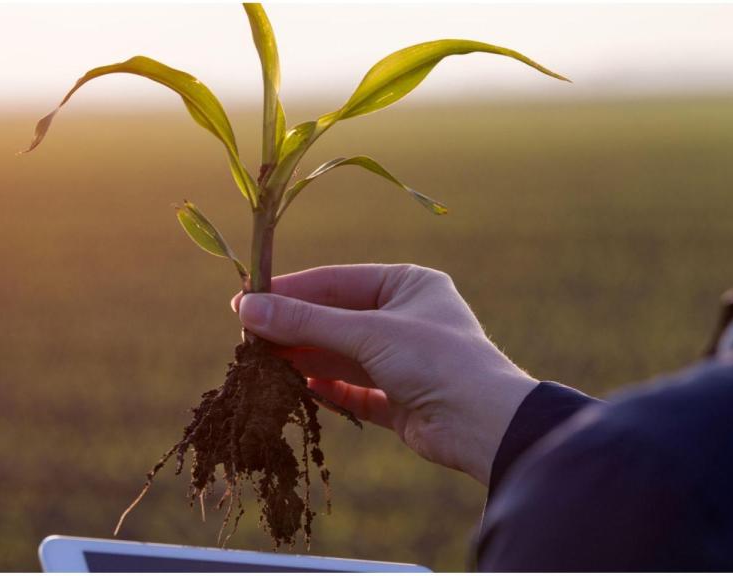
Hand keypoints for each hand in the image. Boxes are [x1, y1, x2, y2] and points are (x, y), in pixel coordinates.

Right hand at [232, 264, 537, 484]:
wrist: (486, 424)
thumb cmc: (435, 359)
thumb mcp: (367, 332)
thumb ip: (306, 322)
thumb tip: (247, 307)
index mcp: (409, 284)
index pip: (336, 281)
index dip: (290, 290)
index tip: (247, 298)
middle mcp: (406, 318)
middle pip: (335, 319)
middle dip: (293, 328)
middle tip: (246, 335)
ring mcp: (404, 360)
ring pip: (341, 355)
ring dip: (305, 359)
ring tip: (261, 363)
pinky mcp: (401, 399)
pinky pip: (355, 389)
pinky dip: (328, 389)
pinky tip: (298, 388)